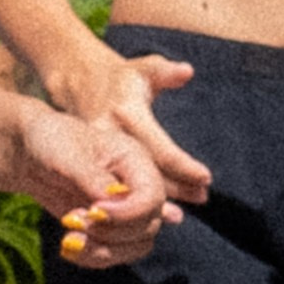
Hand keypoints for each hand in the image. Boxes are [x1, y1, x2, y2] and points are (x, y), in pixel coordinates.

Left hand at [14, 106, 176, 267]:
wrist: (31, 154)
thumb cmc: (50, 141)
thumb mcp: (67, 154)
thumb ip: (92, 177)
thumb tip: (113, 200)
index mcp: (136, 160)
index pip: (151, 197)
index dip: (126, 213)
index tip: (91, 211)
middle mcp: (138, 186)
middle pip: (149, 225)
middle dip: (111, 233)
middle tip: (73, 220)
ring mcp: (127, 209)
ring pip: (138, 245)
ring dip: (103, 250)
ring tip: (69, 239)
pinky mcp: (111, 227)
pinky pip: (117, 253)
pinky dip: (94, 257)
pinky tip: (69, 248)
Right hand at [55, 51, 209, 205]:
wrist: (78, 87)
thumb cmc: (122, 79)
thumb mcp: (143, 69)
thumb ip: (164, 72)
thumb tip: (186, 71)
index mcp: (127, 113)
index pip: (160, 147)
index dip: (183, 165)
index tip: (206, 177)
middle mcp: (111, 136)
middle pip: (147, 171)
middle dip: (176, 187)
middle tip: (203, 196)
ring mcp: (97, 154)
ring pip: (131, 186)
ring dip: (158, 202)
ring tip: (182, 212)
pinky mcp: (92, 167)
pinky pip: (117, 189)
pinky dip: (135, 205)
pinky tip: (154, 214)